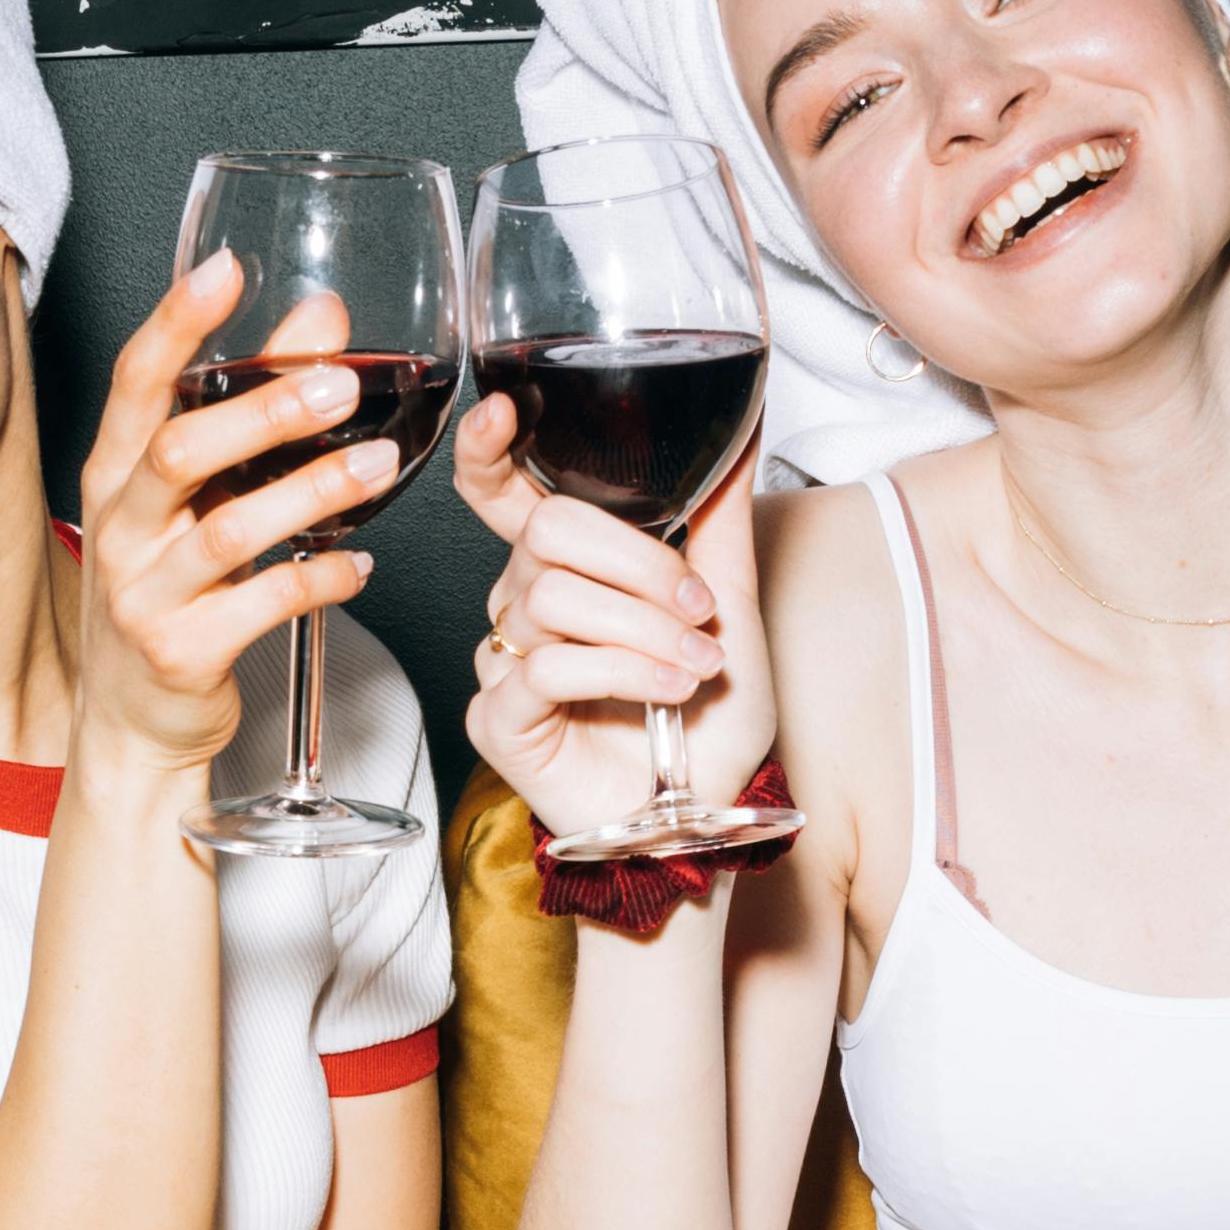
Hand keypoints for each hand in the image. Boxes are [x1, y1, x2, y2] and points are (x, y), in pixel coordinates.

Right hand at [69, 253, 410, 780]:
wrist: (131, 719)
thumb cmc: (169, 589)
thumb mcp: (195, 497)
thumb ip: (252, 407)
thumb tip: (323, 315)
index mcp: (115, 473)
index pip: (136, 382)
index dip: (176, 323)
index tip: (225, 268)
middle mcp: (119, 527)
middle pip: (179, 450)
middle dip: (262, 411)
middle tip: (339, 381)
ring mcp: (144, 593)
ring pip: (229, 532)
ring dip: (311, 494)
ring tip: (379, 467)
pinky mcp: (182, 652)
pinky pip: (263, 606)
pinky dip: (322, 581)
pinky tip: (361, 565)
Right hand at [451, 393, 776, 841]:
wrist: (702, 818)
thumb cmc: (708, 724)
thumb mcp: (734, 610)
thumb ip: (721, 523)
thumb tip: (740, 433)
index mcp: (569, 568)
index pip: (505, 492)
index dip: (489, 450)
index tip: (503, 411)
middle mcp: (525, 604)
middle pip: (547, 531)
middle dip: (637, 563)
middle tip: (697, 609)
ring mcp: (505, 661)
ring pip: (551, 597)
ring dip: (643, 627)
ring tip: (695, 664)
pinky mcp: (500, 718)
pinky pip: (546, 666)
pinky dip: (622, 671)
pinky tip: (669, 689)